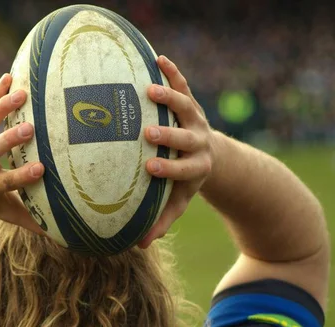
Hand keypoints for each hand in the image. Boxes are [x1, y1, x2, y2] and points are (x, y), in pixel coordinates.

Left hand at [0, 74, 44, 232]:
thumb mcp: (1, 212)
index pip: (5, 182)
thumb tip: (60, 232)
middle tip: (29, 129)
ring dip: (1, 107)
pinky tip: (9, 77)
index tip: (41, 169)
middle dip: (8, 140)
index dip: (22, 176)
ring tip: (22, 93)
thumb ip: (28, 220)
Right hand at [138, 56, 214, 248]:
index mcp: (196, 167)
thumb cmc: (186, 181)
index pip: (183, 169)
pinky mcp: (192, 103)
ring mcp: (196, 119)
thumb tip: (139, 245)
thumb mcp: (178, 202)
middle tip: (148, 131)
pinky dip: (173, 72)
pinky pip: (185, 85)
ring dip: (169, 97)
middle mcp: (198, 141)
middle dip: (170, 135)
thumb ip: (161, 221)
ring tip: (148, 89)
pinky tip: (157, 59)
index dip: (169, 168)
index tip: (150, 166)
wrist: (211, 155)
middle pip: (187, 137)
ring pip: (186, 106)